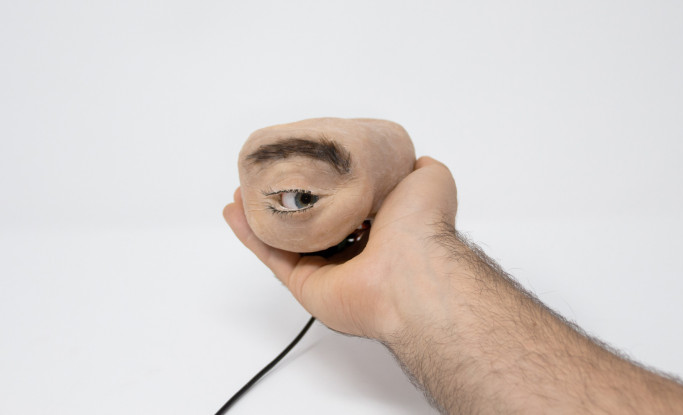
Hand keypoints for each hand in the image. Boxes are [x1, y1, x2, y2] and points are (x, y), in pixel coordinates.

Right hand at [223, 156, 457, 340]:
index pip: (344, 205)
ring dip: (261, 215)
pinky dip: (250, 234)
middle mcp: (353, 252)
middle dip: (286, 202)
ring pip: (285, 239)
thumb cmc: (422, 229)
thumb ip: (420, 169)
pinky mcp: (305, 285)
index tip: (305, 165)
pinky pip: (272, 256)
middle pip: (310, 224)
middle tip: (267, 178)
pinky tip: (235, 210)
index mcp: (380, 229)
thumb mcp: (430, 181)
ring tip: (243, 189)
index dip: (323, 186)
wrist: (412, 272)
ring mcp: (328, 270)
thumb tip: (416, 159)